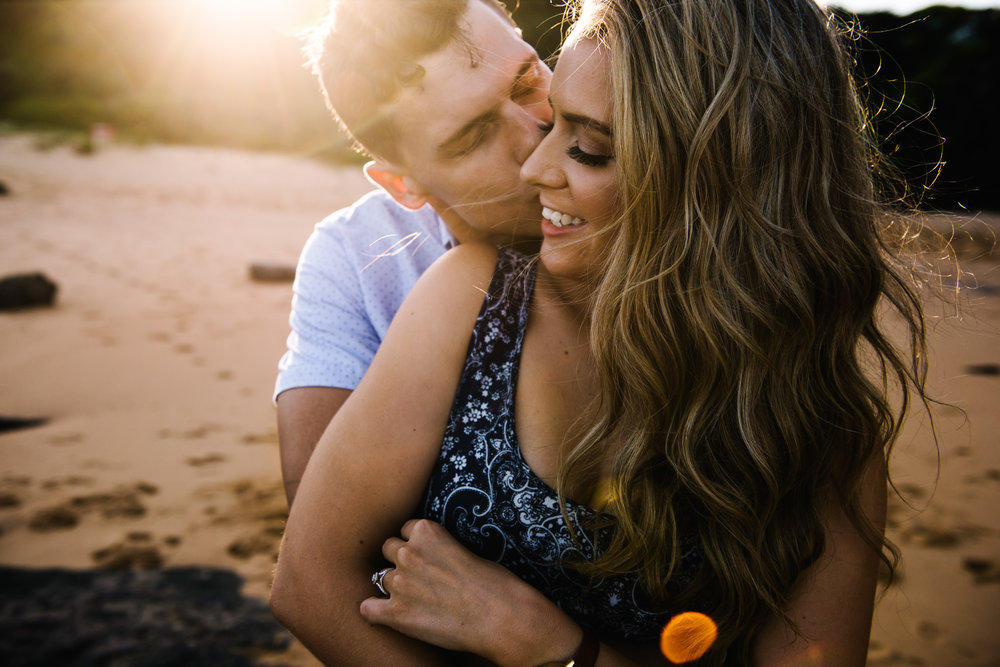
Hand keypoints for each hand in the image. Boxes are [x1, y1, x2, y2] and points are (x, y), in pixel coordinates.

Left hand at [360, 519, 580, 664]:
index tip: (426, 555)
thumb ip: (440, 549)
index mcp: (426, 531)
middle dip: (400, 560)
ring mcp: (400, 583)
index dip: (416, 543)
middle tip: (419, 577)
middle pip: (388, 548)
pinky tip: (387, 614)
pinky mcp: (397, 613)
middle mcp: (408, 552)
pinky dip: (375, 612)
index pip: (406, 529)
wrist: (501, 616)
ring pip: (381, 578)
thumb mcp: (466, 549)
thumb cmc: (494, 584)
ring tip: (415, 599)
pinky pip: (368, 609)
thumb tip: (432, 560)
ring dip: (394, 586)